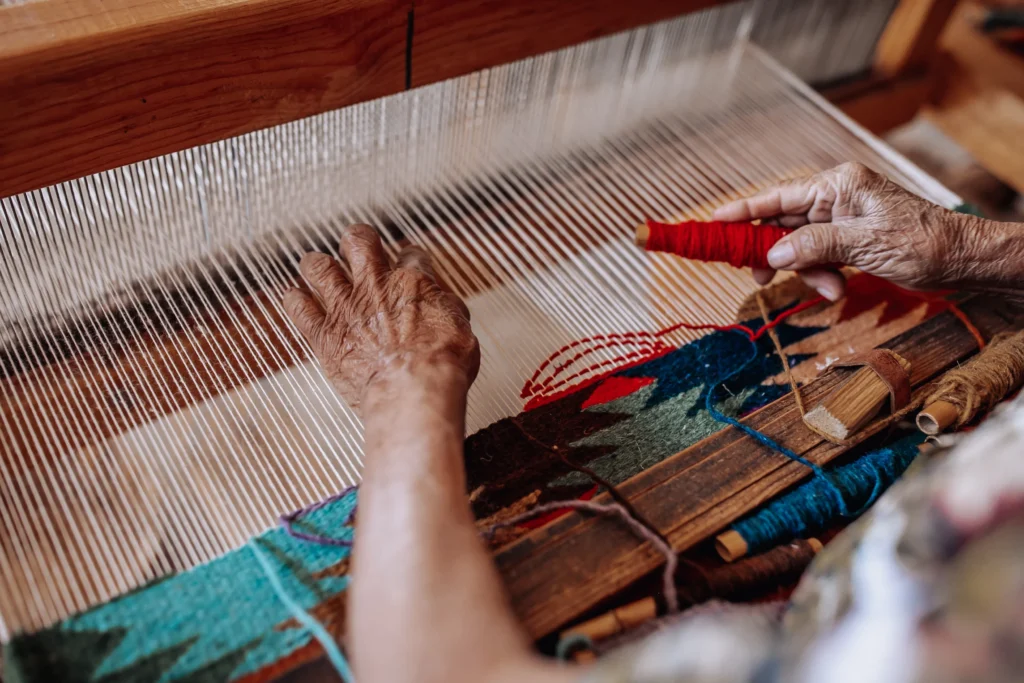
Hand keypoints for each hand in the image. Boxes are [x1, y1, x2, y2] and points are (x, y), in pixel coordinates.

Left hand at [283, 225, 479, 410]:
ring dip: (316, 265)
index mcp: (412, 282)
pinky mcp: (324, 334)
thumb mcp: (460, 328)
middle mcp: (375, 286)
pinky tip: (295, 298)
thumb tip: (443, 304)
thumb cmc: (441, 364)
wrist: (413, 389)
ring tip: (316, 266)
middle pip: (358, 242)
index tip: (405, 263)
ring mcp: (346, 308)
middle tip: (354, 247)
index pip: (410, 254)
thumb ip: (446, 309)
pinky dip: (295, 301)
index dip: (408, 257)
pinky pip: (299, 308)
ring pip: (319, 267)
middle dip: (355, 241)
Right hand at [713, 162, 984, 299]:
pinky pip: (819, 257)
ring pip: (799, 247)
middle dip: (776, 254)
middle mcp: (836, 197)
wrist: (964, 260)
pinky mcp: (850, 239)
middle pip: (783, 225)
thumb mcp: (864, 244)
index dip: (743, 210)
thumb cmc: (923, 243)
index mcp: (838, 185)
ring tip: (829, 288)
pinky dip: (821, 275)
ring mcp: (842, 219)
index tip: (713, 223)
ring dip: (806, 271)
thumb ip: (814, 246)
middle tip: (760, 277)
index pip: (777, 197)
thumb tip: (773, 253)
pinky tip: (837, 287)